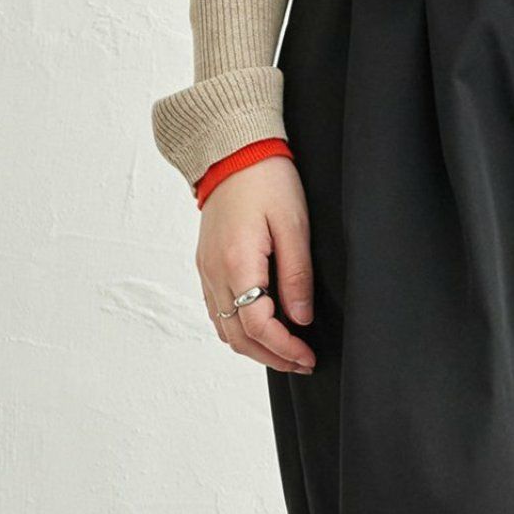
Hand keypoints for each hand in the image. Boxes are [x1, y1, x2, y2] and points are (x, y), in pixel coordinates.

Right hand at [196, 157, 315, 372]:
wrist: (232, 151)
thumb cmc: (266, 180)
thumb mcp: (294, 225)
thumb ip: (297, 276)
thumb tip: (301, 319)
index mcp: (236, 263)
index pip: (257, 326)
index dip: (284, 349)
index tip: (307, 356)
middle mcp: (214, 272)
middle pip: (238, 338)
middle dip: (272, 357)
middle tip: (302, 362)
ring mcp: (205, 271)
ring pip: (225, 330)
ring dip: (255, 348)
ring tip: (286, 351)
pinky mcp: (206, 266)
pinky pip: (217, 312)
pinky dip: (240, 330)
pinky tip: (264, 330)